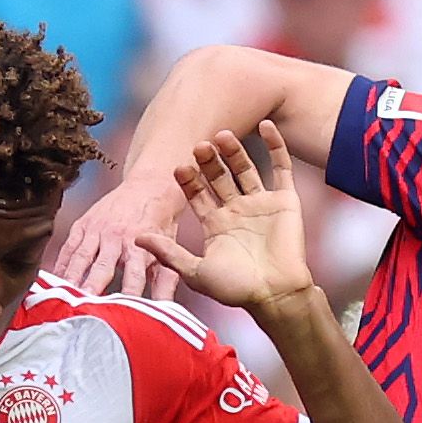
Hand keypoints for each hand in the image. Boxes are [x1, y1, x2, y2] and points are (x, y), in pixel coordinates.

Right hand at [51, 170, 187, 299]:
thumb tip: (167, 312)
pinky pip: (68, 248)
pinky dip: (60, 265)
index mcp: (139, 246)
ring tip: (61, 299)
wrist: (149, 187)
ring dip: (71, 279)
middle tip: (82, 308)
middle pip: (101, 268)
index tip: (119, 315)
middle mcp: (117, 238)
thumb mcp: (168, 251)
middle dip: (91, 288)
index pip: (133, 277)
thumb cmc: (159, 223)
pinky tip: (53, 281)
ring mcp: (97, 230)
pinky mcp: (83, 225)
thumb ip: (165, 283)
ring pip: (80, 258)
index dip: (126, 296)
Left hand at [130, 123, 315, 314]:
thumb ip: (168, 253)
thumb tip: (136, 237)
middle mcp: (236, 210)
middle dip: (208, 162)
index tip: (178, 167)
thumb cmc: (236, 290)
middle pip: (219, 177)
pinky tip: (266, 126)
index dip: (188, 180)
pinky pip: (281, 168)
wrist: (276, 296)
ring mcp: (261, 204)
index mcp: (216, 225)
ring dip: (234, 151)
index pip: (198, 194)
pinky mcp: (285, 201)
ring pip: (245, 169)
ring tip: (222, 135)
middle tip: (198, 146)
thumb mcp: (195, 272)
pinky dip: (275, 146)